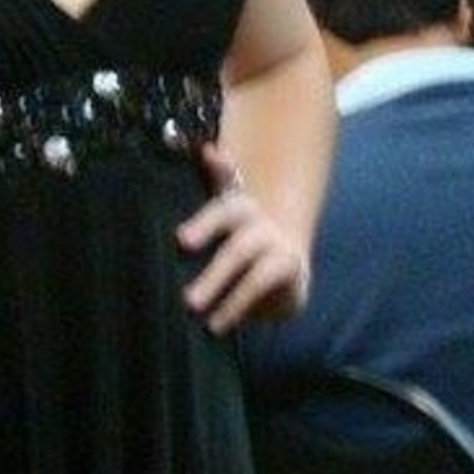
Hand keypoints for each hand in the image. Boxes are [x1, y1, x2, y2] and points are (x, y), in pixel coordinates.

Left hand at [177, 142, 311, 333]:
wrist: (285, 265)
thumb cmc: (238, 237)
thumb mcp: (222, 213)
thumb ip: (217, 181)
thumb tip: (209, 149)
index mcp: (240, 208)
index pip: (225, 209)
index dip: (205, 223)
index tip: (181, 241)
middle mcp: (261, 227)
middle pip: (238, 247)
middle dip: (215, 273)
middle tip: (188, 299)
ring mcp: (279, 251)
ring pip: (253, 273)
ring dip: (228, 294)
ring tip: (202, 317)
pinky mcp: (292, 277)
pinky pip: (263, 291)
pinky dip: (240, 307)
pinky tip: (219, 324)